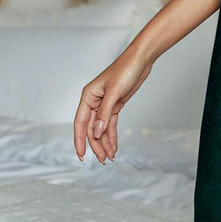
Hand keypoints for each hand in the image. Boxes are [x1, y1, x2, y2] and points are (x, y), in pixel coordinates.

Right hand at [73, 48, 153, 163]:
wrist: (141, 61)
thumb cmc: (125, 70)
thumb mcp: (114, 92)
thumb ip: (105, 113)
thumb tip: (96, 132)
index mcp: (88, 97)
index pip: (80, 123)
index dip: (79, 140)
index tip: (81, 155)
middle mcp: (94, 102)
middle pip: (91, 129)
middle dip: (96, 145)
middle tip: (102, 160)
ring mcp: (104, 105)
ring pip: (101, 129)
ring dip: (104, 143)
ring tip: (109, 157)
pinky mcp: (115, 106)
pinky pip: (110, 124)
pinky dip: (111, 136)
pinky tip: (113, 147)